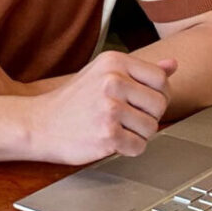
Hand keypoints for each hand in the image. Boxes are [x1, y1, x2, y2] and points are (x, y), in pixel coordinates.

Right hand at [31, 51, 176, 164]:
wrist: (38, 124)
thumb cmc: (72, 101)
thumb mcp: (103, 74)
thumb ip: (139, 71)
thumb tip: (173, 64)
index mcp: (114, 61)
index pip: (161, 79)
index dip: (157, 95)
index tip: (141, 103)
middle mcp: (113, 81)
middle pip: (160, 104)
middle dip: (148, 116)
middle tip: (125, 119)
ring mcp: (109, 108)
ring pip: (152, 128)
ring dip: (138, 134)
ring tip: (115, 128)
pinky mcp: (107, 134)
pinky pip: (139, 146)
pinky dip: (128, 149)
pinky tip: (109, 140)